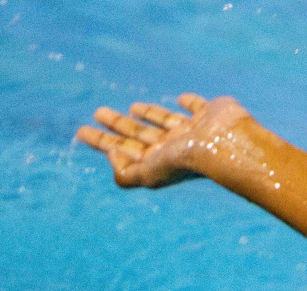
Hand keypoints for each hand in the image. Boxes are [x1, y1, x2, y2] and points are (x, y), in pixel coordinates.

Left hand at [74, 93, 250, 188]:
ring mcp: (193, 130)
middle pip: (139, 134)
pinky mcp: (210, 113)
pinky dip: (188, 102)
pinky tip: (180, 99)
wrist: (224, 145)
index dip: (101, 141)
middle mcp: (174, 147)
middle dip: (118, 125)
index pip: (123, 149)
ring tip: (131, 108)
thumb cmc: (187, 162)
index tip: (81, 131)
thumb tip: (112, 153)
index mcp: (159, 160)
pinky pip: (196, 106)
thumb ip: (125, 172)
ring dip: (148, 114)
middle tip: (98, 112)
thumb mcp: (147, 173)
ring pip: (163, 120)